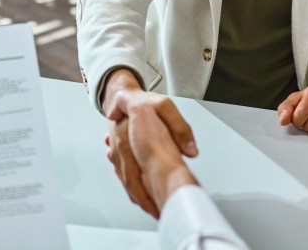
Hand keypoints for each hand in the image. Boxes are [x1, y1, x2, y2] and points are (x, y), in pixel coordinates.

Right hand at [107, 89, 198, 213]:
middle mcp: (120, 145)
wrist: (121, 94)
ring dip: (139, 196)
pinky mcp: (117, 153)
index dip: (146, 189)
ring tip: (155, 210)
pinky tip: (142, 198)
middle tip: (160, 213)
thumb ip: (179, 127)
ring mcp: (116, 150)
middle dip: (144, 199)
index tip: (161, 202)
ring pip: (125, 178)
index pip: (134, 169)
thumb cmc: (144, 101)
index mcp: (129, 135)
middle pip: (129, 179)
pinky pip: (123, 174)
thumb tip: (191, 151)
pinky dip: (132, 187)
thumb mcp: (165, 106)